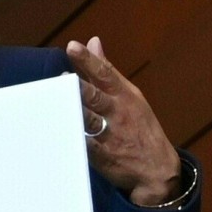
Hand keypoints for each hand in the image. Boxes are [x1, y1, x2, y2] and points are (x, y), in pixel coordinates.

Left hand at [66, 37, 181, 205]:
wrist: (158, 169)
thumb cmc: (139, 126)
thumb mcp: (130, 95)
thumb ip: (107, 71)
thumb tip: (92, 42)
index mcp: (125, 95)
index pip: (105, 73)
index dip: (88, 60)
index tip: (72, 46)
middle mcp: (118, 113)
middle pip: (95, 96)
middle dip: (79, 86)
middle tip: (62, 75)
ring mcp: (111, 135)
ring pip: (88, 120)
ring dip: (72, 110)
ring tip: (54, 100)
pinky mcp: (103, 156)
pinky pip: (85, 146)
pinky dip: (72, 138)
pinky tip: (56, 130)